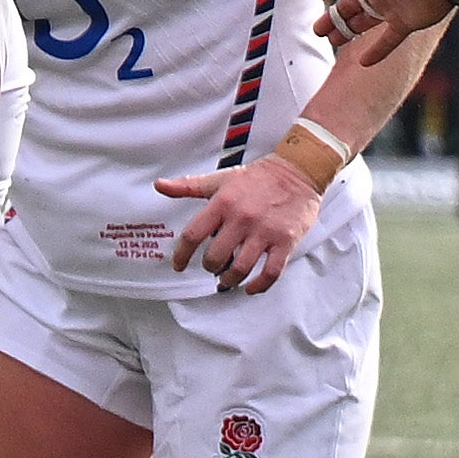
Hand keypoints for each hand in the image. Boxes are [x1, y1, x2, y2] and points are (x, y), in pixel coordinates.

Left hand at [156, 147, 334, 292]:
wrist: (298, 170)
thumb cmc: (257, 177)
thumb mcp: (220, 179)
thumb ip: (189, 186)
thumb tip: (160, 186)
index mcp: (222, 202)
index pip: (193, 234)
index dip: (182, 255)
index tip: (178, 266)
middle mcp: (241, 218)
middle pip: (215, 256)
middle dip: (210, 267)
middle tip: (213, 267)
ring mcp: (264, 231)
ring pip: (240, 268)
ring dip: (230, 279)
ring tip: (228, 279)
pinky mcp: (285, 241)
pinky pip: (271, 273)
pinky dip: (258, 286)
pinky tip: (250, 287)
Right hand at [310, 0, 458, 42]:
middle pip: (348, 5)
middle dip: (332, 18)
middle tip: (316, 31)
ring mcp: (390, 6)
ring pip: (363, 23)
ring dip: (348, 33)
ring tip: (332, 42)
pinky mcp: (405, 24)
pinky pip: (387, 42)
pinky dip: (375, 52)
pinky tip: (362, 62)